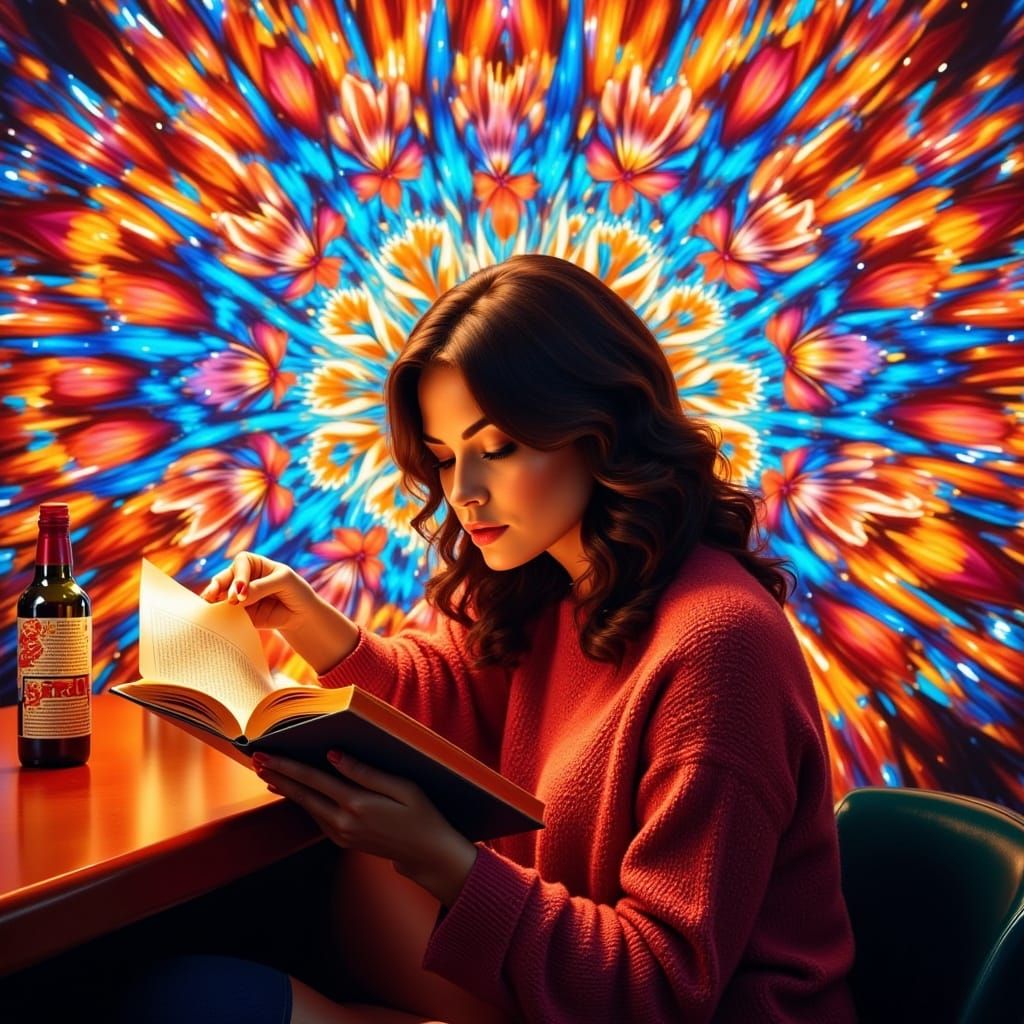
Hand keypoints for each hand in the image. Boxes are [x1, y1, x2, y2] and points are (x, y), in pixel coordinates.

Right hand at [201, 551, 315, 630]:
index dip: (239, 575)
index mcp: (255, 564)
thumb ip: (262, 587)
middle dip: (220, 586)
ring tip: (211, 605)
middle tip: (224, 599)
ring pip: (220, 595)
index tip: (241, 591)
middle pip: (225, 577)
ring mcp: (239, 596)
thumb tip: (238, 597)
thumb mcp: (284, 582)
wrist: (302, 616)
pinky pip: (226, 613)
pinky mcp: (239, 613)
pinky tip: (216, 618)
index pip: (241, 562)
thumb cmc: (296, 592)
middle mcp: (244, 578)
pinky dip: (220, 615)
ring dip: (214, 600)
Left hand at [253, 751, 477, 906]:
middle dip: (278, 775)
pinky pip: (317, 816)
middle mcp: (344, 822)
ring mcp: (342, 834)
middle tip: (255, 759)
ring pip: (307, 807)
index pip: (314, 780)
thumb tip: (334, 756)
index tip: (266, 755)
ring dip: (287, 789)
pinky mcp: (343, 840)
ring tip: (268, 773)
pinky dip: (303, 801)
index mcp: (357, 805)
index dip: (288, 766)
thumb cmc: (421, 814)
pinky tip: (296, 792)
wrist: (428, 853)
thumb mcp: (402, 787)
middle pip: (303, 794)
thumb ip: (365, 772)